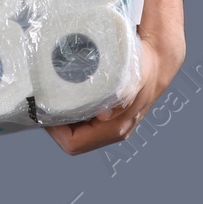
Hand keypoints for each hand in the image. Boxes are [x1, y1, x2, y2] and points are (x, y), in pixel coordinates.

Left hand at [44, 29, 184, 154]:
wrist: (157, 61)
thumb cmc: (143, 69)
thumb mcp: (131, 78)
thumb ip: (120, 96)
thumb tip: (102, 116)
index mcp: (114, 128)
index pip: (73, 142)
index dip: (54, 130)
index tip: (45, 109)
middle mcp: (112, 130)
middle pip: (72, 138)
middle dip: (55, 124)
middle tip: (44, 101)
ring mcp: (111, 124)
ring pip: (77, 130)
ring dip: (63, 118)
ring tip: (52, 97)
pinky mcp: (109, 114)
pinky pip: (84, 120)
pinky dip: (72, 111)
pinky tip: (66, 95)